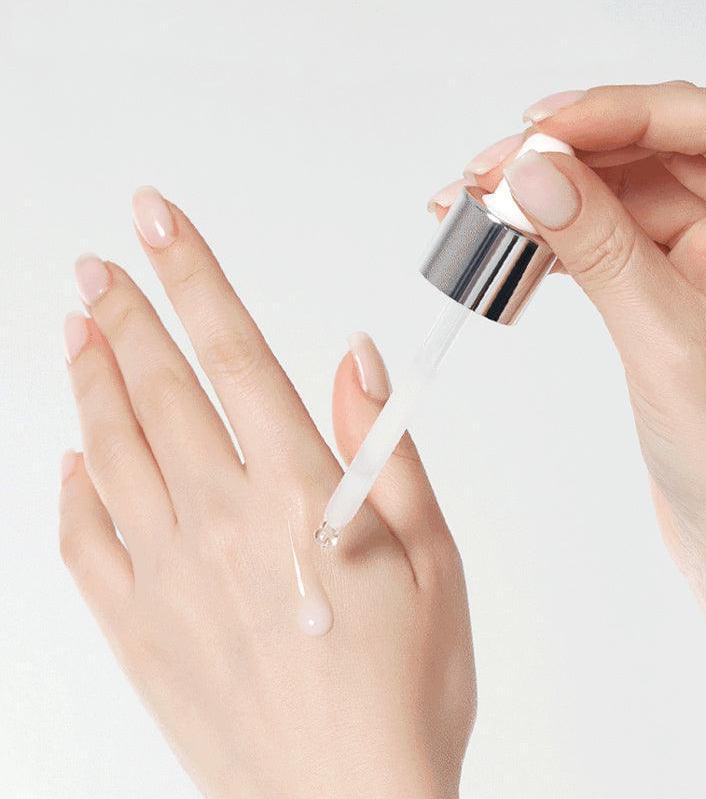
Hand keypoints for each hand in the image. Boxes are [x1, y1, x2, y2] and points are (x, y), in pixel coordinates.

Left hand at [59, 188, 475, 797]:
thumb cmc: (406, 687)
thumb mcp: (433, 557)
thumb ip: (385, 449)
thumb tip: (354, 359)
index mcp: (297, 496)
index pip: (232, 353)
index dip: (193, 275)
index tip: (156, 222)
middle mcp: (219, 521)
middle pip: (159, 387)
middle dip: (125, 312)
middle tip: (95, 263)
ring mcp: (167, 576)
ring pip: (110, 449)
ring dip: (90, 379)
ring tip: (75, 328)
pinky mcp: (139, 630)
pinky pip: (82, 542)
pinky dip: (70, 489)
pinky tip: (69, 457)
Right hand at [433, 82, 705, 755]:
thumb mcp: (672, 347)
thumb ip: (603, 253)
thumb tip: (535, 177)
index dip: (621, 112)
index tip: (539, 130)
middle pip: (651, 155)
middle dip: (564, 156)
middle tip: (485, 174)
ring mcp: (705, 266)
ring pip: (617, 199)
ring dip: (546, 198)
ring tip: (473, 207)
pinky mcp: (663, 299)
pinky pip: (601, 245)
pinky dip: (552, 242)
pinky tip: (507, 247)